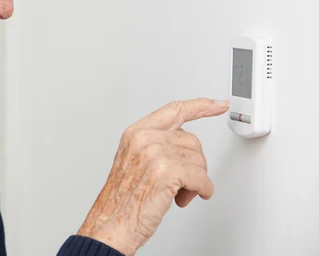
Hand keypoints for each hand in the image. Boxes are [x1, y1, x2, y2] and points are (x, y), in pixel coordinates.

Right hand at [77, 98, 229, 255]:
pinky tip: (189, 197)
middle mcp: (144, 139)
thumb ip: (155, 144)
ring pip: (198, 160)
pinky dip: (201, 190)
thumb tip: (183, 142)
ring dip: (195, 180)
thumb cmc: (123, 199)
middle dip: (193, 164)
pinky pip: (201, 178)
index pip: (174, 110)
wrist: (112, 224)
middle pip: (191, 140)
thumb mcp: (134, 161)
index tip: (217, 104)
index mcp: (136, 133)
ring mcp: (155, 153)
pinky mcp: (167, 171)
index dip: (199, 106)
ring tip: (177, 193)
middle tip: (182, 182)